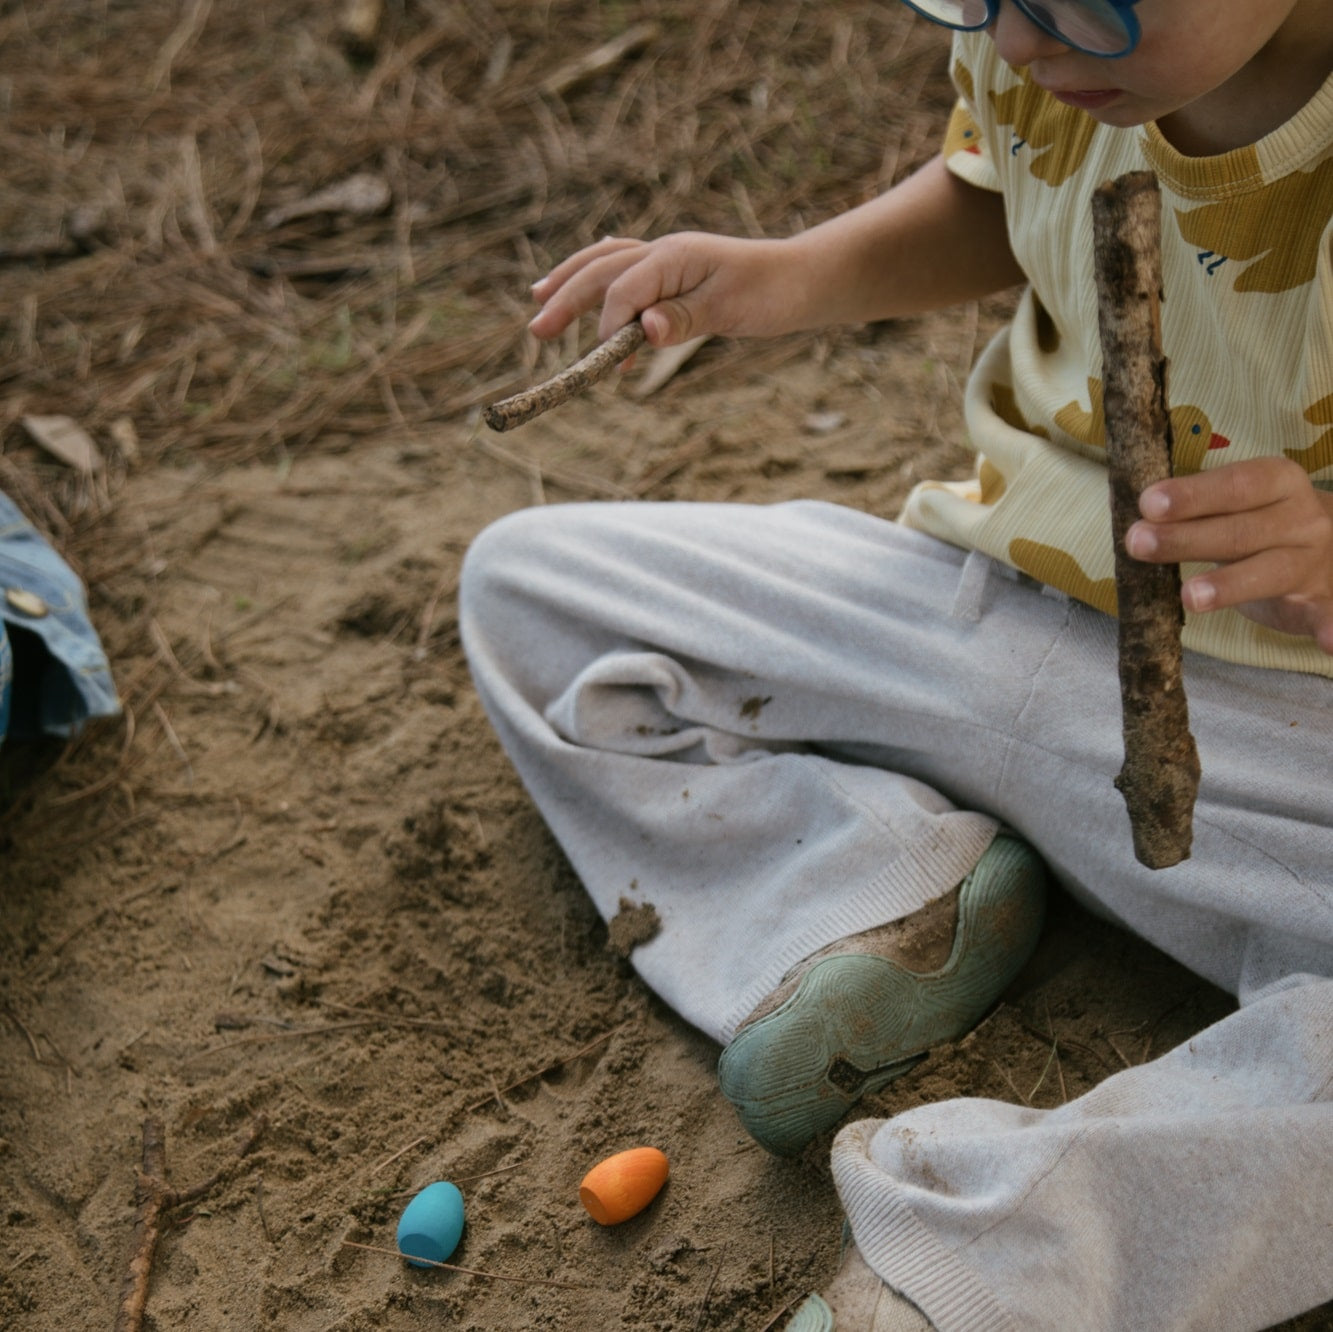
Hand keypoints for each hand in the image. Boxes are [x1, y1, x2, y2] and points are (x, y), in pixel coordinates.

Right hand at [527, 231, 805, 346]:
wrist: (804, 278)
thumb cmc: (772, 293)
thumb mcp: (730, 309)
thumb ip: (683, 318)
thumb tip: (643, 332)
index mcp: (674, 256)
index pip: (623, 290)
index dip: (610, 326)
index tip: (612, 364)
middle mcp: (663, 251)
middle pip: (601, 270)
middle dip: (566, 297)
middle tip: (537, 331)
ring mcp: (667, 259)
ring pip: (606, 264)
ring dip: (571, 282)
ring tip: (539, 299)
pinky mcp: (673, 273)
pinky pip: (625, 268)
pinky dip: (600, 275)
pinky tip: (586, 279)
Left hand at [1125, 457, 1332, 654]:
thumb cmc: (1263, 524)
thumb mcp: (1234, 507)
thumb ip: (1192, 511)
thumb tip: (1128, 513)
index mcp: (1277, 483)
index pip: (1235, 485)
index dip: (1193, 494)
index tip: (1148, 502)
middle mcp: (1301, 518)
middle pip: (1240, 530)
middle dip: (1186, 538)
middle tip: (1138, 542)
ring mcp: (1314, 562)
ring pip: (1270, 572)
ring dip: (1230, 585)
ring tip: (1190, 596)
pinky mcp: (1323, 602)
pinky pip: (1329, 614)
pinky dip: (1332, 628)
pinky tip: (1329, 642)